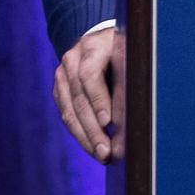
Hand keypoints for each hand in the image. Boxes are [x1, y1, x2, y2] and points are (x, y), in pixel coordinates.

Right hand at [54, 26, 127, 162]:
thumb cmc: (122, 50)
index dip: (98, 99)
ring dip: (85, 136)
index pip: (89, 74)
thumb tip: (135, 113)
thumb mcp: (128, 54)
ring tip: (101, 155)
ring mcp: (62, 75)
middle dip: (93, 128)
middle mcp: (72, 59)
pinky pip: (66, 114)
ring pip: (69, 110)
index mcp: (93, 46)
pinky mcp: (59, 89)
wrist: (98, 39)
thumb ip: (128, 77)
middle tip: (106, 151)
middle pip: (79, 98)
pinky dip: (79, 133)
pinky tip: (92, 147)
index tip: (108, 121)